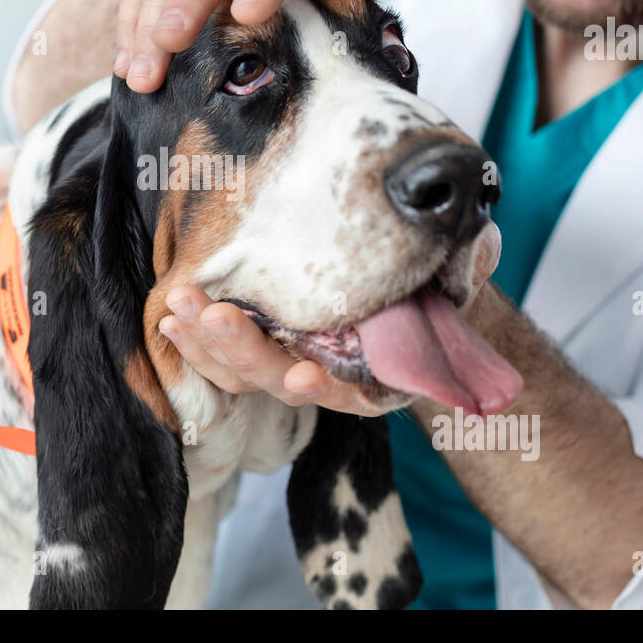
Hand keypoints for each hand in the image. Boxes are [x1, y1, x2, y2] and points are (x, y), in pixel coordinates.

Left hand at [156, 222, 502, 415]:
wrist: (414, 282)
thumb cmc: (436, 274)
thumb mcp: (464, 263)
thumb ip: (466, 265)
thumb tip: (471, 253)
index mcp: (381, 370)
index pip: (349, 389)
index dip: (324, 387)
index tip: (303, 377)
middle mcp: (334, 376)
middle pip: (280, 378)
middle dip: (243, 351)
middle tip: (214, 315)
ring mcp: (294, 363)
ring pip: (243, 372)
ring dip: (207, 343)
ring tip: (180, 309)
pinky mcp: (264, 345)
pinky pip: (224, 357)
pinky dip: (198, 340)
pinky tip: (172, 317)